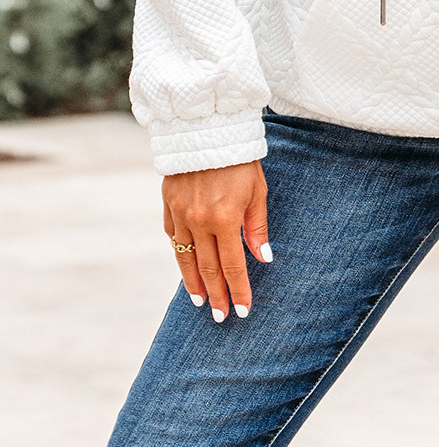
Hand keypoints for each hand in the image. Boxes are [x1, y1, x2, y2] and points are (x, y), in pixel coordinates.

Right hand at [162, 160, 270, 322]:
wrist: (206, 129)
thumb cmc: (240, 160)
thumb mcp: (256, 191)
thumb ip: (257, 226)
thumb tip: (263, 258)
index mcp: (224, 218)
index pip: (232, 265)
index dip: (238, 290)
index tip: (242, 310)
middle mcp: (199, 220)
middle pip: (207, 269)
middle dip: (216, 295)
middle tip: (222, 317)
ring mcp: (180, 214)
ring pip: (185, 258)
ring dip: (194, 283)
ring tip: (201, 302)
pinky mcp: (167, 204)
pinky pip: (172, 237)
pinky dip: (180, 255)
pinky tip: (187, 266)